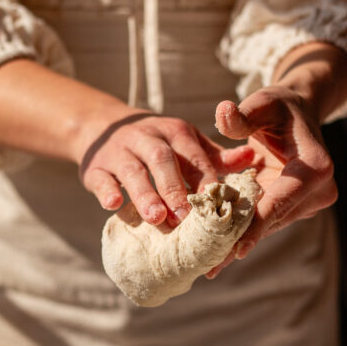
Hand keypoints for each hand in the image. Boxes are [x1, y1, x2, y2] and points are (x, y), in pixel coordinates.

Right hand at [79, 111, 254, 226]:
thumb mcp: (186, 142)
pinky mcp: (94, 167)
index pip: (194, 156)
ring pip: (132, 171)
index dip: (205, 180)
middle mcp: (147, 138)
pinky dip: (107, 190)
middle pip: (163, 161)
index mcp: (175, 133)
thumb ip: (215, 155)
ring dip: (145, 194)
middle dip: (175, 189)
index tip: (217, 205)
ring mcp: (119, 152)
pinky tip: (113, 205)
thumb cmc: (156, 144)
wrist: (101, 126)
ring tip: (157, 218)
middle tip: (187, 218)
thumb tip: (252, 158)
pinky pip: (100, 178)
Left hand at [206, 85, 336, 274]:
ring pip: (268, 227)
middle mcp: (318, 190)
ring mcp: (309, 203)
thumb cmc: (280, 107)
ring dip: (238, 244)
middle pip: (273, 220)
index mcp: (315, 166)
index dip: (257, 223)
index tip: (237, 248)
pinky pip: (266, 223)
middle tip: (209, 266)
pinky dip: (242, 235)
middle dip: (240, 241)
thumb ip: (243, 113)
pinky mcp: (296, 209)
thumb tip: (223, 115)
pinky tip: (215, 256)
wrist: (300, 115)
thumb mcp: (263, 103)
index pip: (281, 200)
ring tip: (207, 267)